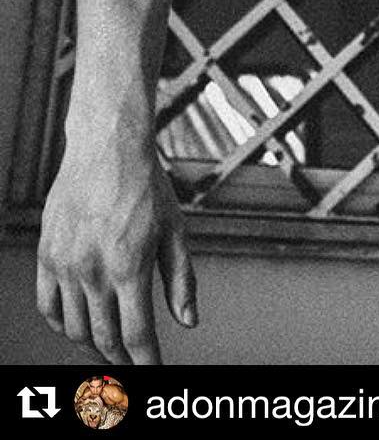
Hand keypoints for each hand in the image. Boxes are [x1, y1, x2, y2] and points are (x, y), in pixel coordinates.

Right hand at [37, 136, 196, 364]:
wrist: (107, 148)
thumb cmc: (146, 185)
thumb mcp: (175, 230)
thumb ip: (181, 279)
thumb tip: (189, 320)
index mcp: (130, 265)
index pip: (136, 334)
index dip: (146, 361)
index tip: (153, 372)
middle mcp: (94, 270)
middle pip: (104, 337)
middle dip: (121, 360)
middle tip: (131, 367)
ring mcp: (66, 264)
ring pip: (75, 328)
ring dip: (93, 344)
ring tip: (109, 345)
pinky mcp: (47, 254)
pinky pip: (48, 306)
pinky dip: (62, 324)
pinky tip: (78, 323)